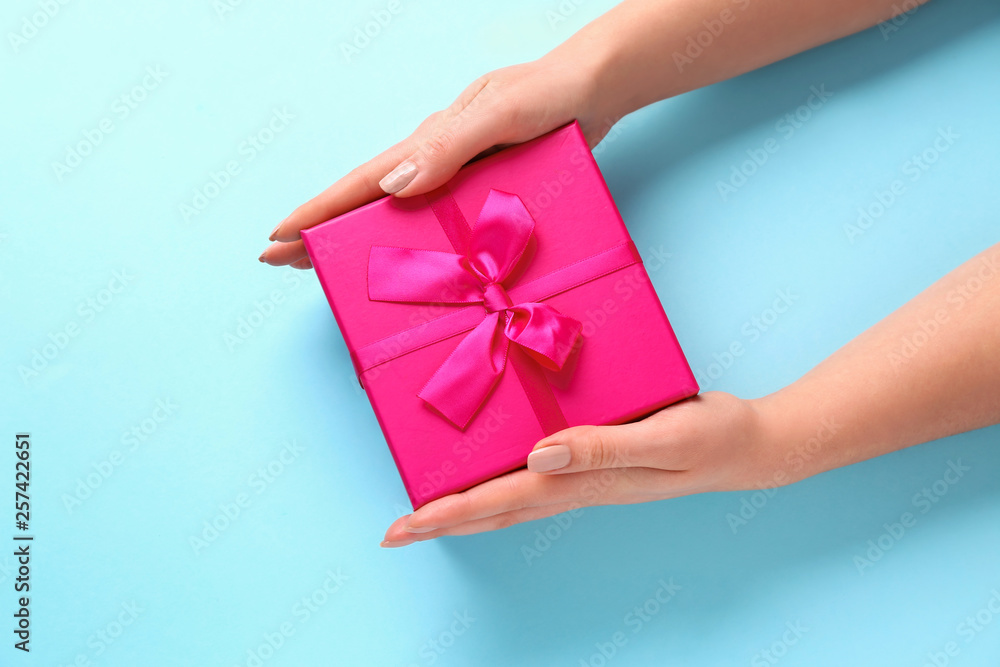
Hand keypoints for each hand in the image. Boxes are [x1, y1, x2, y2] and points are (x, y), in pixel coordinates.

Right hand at [259, 56, 616, 268]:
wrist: (597, 90)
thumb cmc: (550, 95)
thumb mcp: (500, 114)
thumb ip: (450, 146)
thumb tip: (393, 187)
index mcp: (431, 143)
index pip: (362, 183)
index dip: (318, 212)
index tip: (277, 240)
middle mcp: (438, 162)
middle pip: (369, 202)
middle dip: (322, 230)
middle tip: (282, 263)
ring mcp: (461, 177)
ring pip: (400, 216)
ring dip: (361, 240)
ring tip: (328, 267)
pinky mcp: (487, 190)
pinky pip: (439, 223)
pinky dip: (413, 244)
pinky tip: (411, 265)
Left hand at [381, 392, 786, 546]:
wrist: (751, 447)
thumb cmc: (713, 438)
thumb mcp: (665, 438)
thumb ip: (603, 447)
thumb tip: (537, 456)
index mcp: (587, 481)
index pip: (504, 501)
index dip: (451, 513)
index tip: (403, 527)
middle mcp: (579, 486)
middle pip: (498, 511)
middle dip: (444, 521)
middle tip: (395, 532)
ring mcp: (589, 480)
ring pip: (514, 501)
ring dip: (468, 509)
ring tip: (428, 513)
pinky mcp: (600, 464)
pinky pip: (538, 481)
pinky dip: (504, 487)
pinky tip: (496, 477)